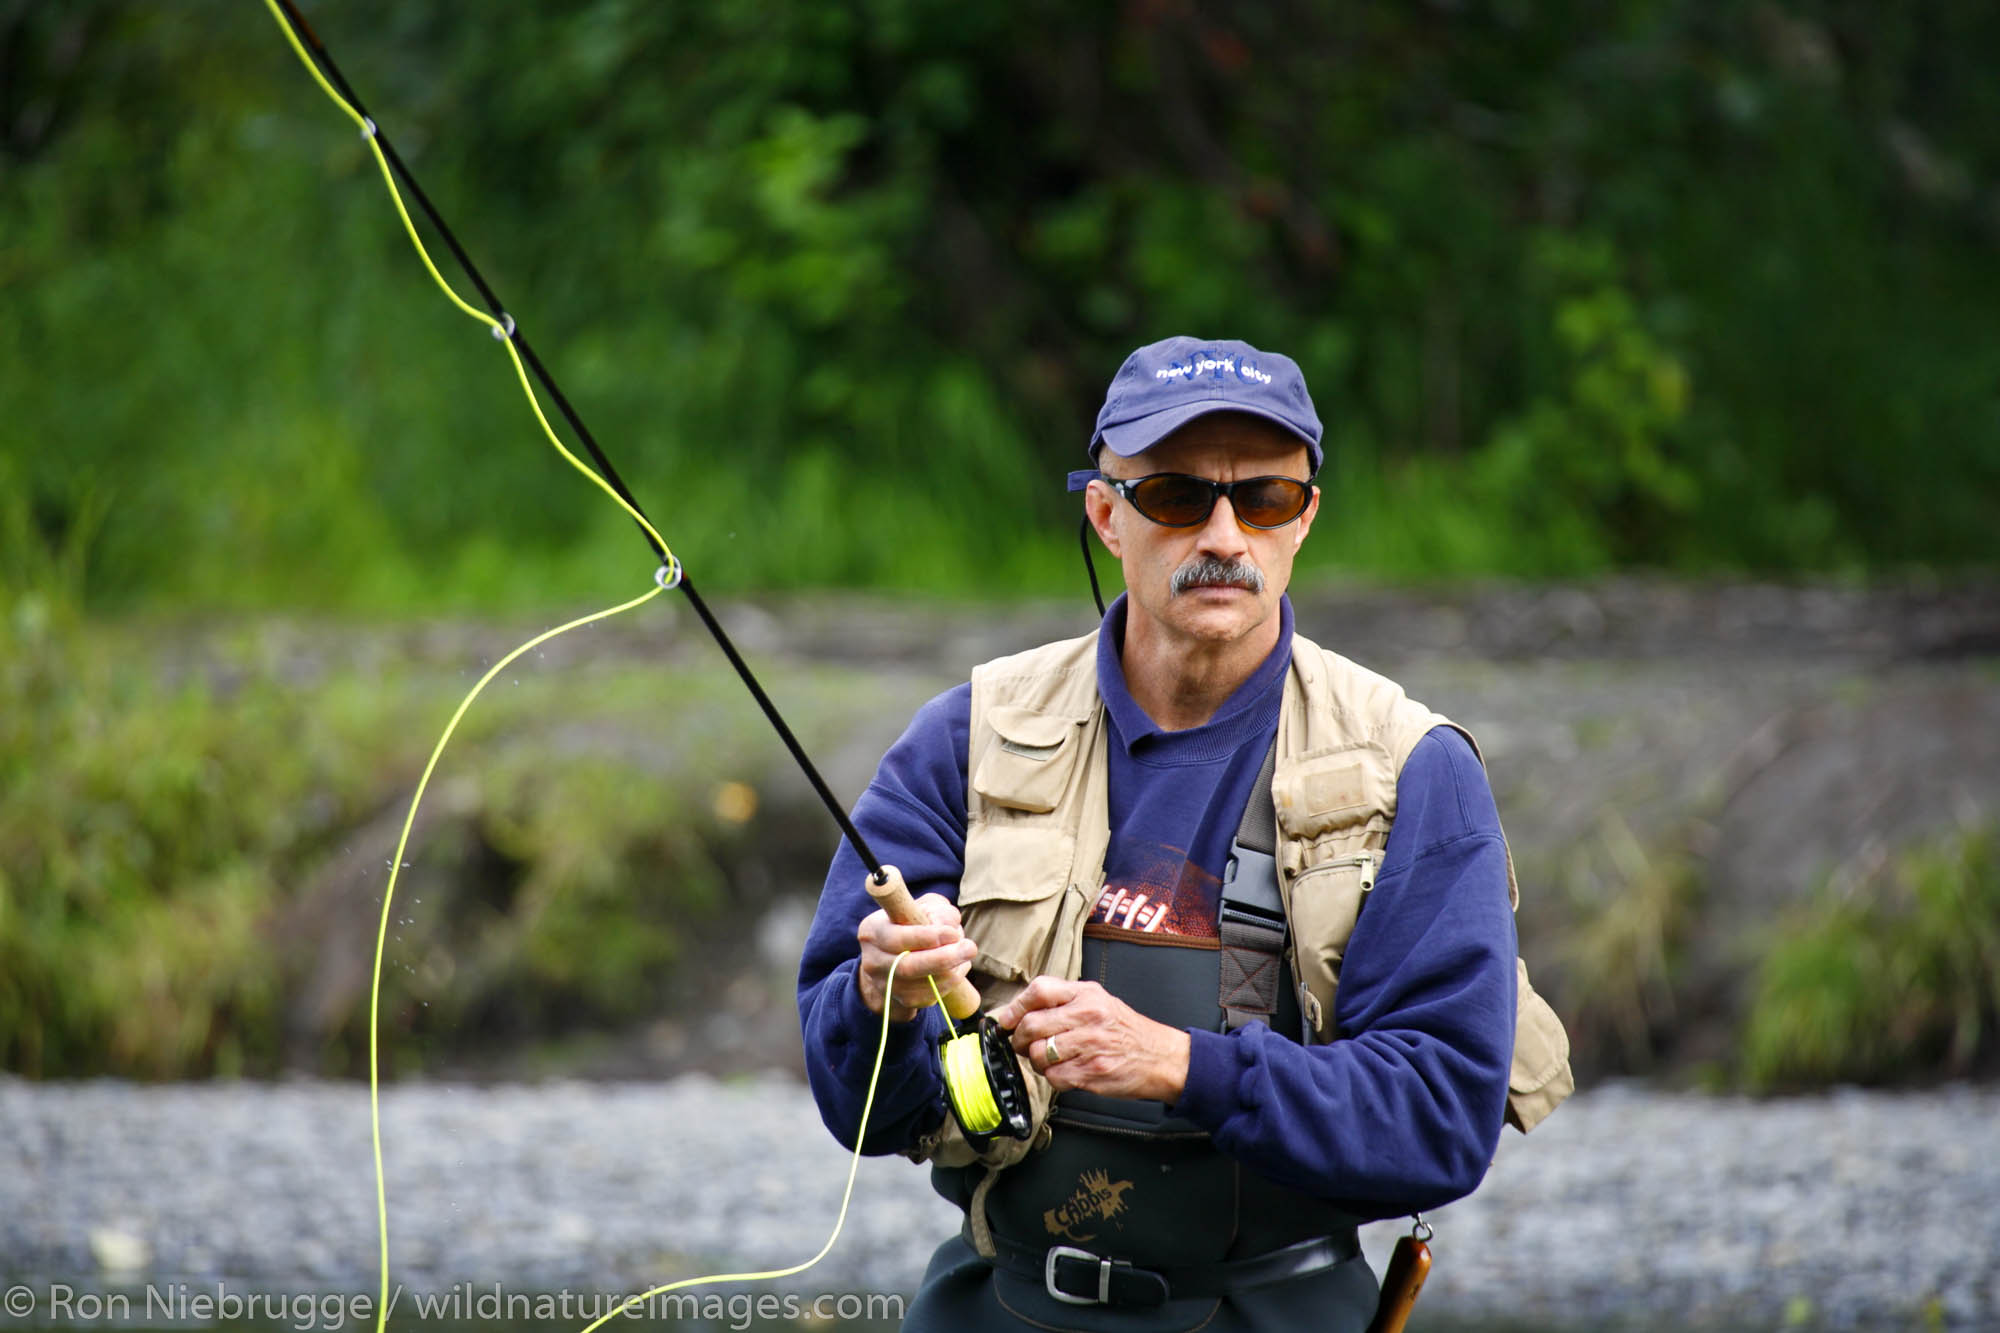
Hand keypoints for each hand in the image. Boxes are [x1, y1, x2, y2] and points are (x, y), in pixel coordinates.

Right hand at [855, 892, 977, 1021]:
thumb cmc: (912, 924)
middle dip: (943, 958)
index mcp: (872, 931)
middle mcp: (873, 961)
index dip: (925, 937)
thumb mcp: (922, 907)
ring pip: (921, 985)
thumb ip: (937, 910)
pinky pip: (928, 997)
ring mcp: (885, 984)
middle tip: (969, 948)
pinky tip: (957, 969)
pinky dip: (948, 984)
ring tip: (966, 954)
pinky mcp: (900, 1000)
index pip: (896, 938)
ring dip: (951, 971)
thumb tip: (949, 926)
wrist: (895, 955)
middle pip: (907, 967)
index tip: (952, 933)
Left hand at [990, 976, 1191, 1102]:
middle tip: (1021, 1044)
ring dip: (1036, 1061)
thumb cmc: (1125, 1031)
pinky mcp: (1091, 1072)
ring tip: (1049, 1059)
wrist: (1161, 1058)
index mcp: (1087, 994)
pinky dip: (1053, 1078)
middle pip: (1032, 1025)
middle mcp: (1088, 1016)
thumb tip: (1019, 1010)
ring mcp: (1090, 1045)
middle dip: (1018, 1039)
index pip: (1039, 990)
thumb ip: (1063, 1001)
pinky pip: (1053, 1077)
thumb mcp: (1099, 1001)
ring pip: (1038, 1054)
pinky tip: (1066, 1072)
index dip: (1016, 1006)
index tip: (1007, 1020)